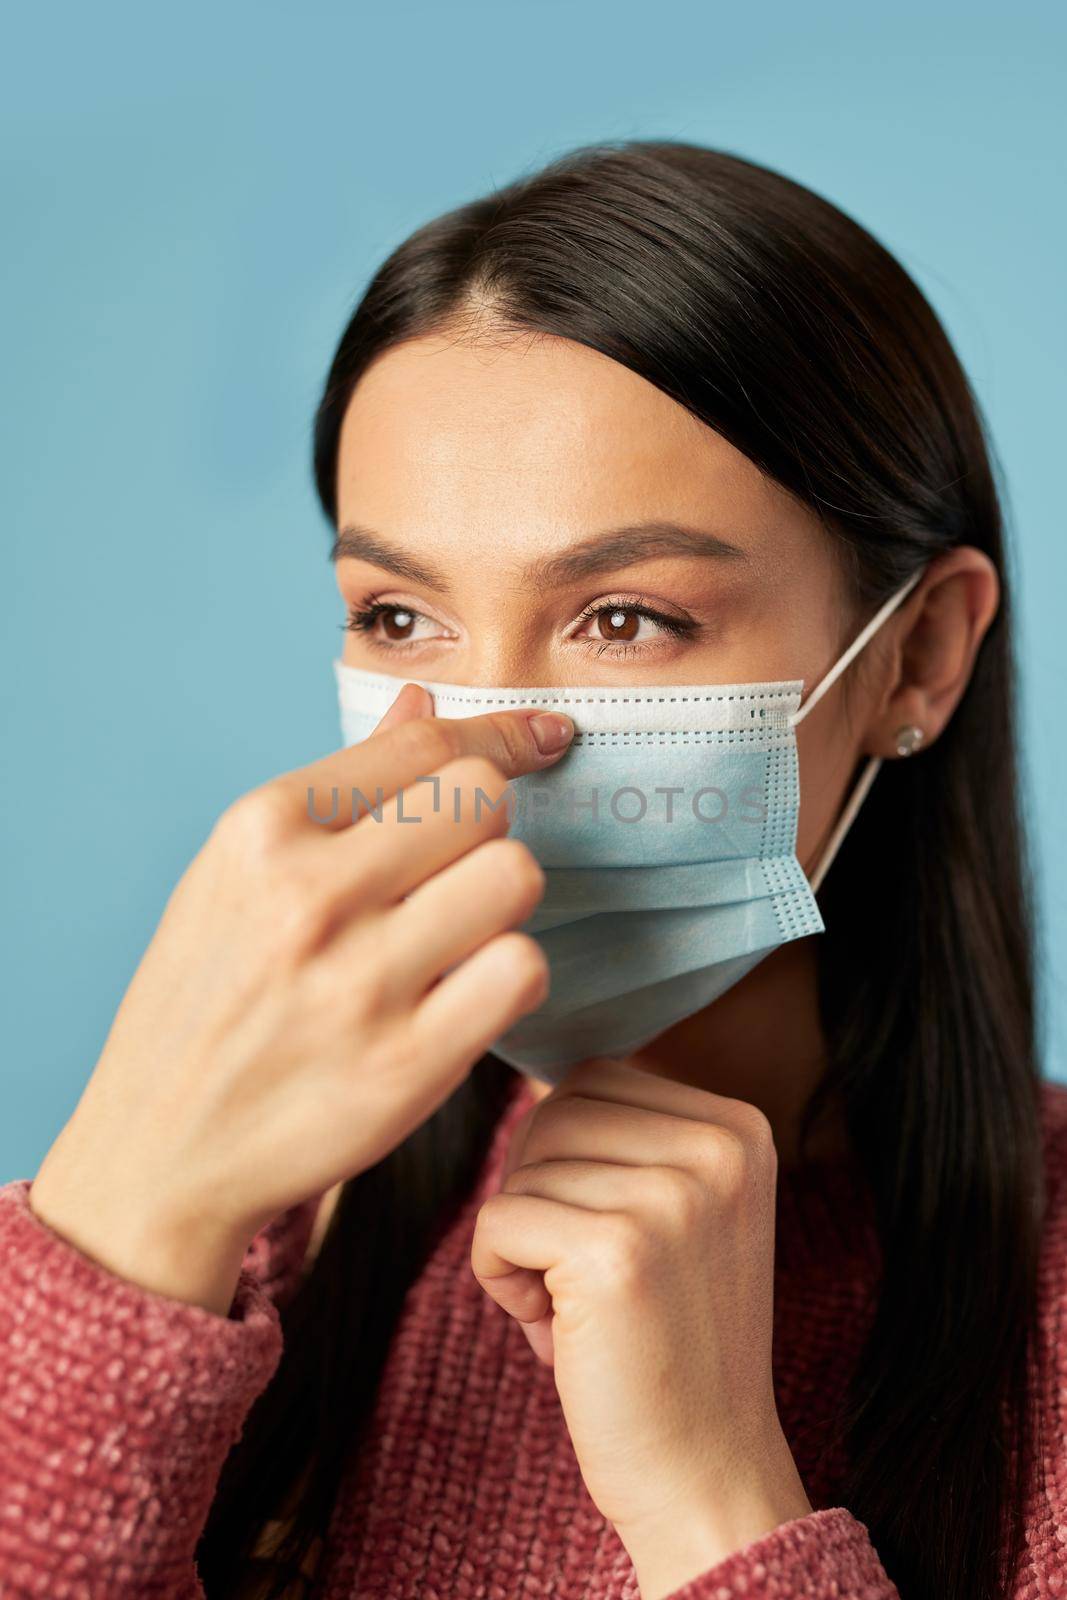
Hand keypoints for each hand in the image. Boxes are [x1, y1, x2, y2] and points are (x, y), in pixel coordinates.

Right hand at [29, 684, 574, 1314]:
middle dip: (485, 829)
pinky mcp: (407, 1065)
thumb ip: (341, 787)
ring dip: (501, 903)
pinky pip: (521, 970)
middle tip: (454, 875)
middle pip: (483, 799)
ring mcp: (359, 983)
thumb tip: (423, 703)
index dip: (498, 737)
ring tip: (456, 936)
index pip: (424, 743)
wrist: (163, 1151)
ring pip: (514, 876)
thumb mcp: (239, 874)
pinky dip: (510, 977)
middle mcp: (308, 895)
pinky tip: (468, 994)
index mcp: (260, 829)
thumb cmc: (207, 998)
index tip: (538, 742)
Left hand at [470, 1058, 812, 1597]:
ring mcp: (673, 1196)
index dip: (568, 1162)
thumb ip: (626, 1135)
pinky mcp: (615, 1251)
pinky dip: (498, 1275)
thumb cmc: (667, 1341)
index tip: (608, 1242)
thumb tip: (529, 1071)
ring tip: (575, 1310)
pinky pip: (496, 1219)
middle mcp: (720, 1147)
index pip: (593, 1081)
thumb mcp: (677, 1210)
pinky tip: (553, 1333)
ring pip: (523, 1166)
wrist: (706, 1473)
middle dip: (538, 1191)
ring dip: (520, 1241)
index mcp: (740, 1126)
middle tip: (578, 1280)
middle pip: (554, 1113)